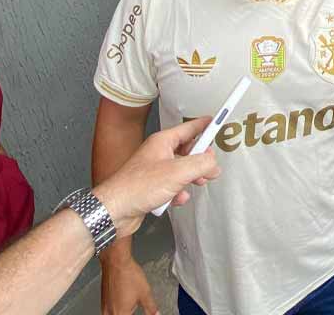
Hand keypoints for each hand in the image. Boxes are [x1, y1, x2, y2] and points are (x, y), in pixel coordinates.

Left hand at [92, 117, 220, 237]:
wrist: (114, 211)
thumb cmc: (137, 187)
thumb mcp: (178, 172)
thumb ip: (202, 164)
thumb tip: (213, 164)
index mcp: (163, 142)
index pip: (190, 128)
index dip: (206, 125)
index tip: (219, 121)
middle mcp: (158, 153)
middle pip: (189, 151)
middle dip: (201, 162)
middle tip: (210, 169)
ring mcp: (155, 171)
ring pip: (183, 171)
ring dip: (190, 180)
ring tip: (194, 185)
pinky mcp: (152, 187)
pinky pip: (174, 186)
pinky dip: (178, 193)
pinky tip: (175, 199)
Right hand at [101, 255, 157, 314]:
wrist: (116, 262)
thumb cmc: (128, 275)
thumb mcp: (145, 293)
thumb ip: (150, 307)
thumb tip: (156, 314)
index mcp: (120, 313)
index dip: (134, 314)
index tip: (144, 313)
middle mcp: (109, 312)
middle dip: (128, 314)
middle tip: (134, 309)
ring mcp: (104, 306)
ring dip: (122, 312)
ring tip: (129, 308)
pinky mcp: (102, 300)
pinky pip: (108, 311)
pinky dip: (116, 310)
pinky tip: (122, 304)